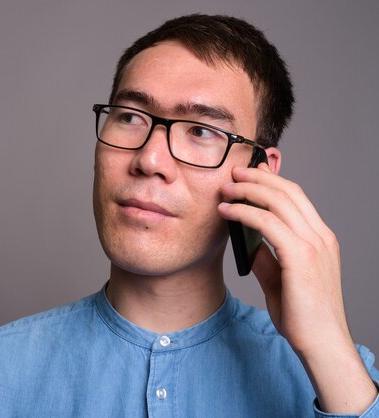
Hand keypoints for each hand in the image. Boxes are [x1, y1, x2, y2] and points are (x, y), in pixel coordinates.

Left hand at [217, 163, 376, 413]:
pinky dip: (244, 212)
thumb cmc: (303, 316)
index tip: (248, 175)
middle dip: (258, 177)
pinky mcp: (301, 257)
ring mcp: (314, 245)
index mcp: (320, 239)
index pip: (296, 197)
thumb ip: (268, 258)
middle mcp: (320, 237)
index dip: (271, 181)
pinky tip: (227, 211)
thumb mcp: (281, 279)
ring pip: (278, 201)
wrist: (322, 344)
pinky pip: (268, 223)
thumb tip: (249, 241)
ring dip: (248, 190)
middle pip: (288, 192)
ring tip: (226, 188)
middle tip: (234, 173)